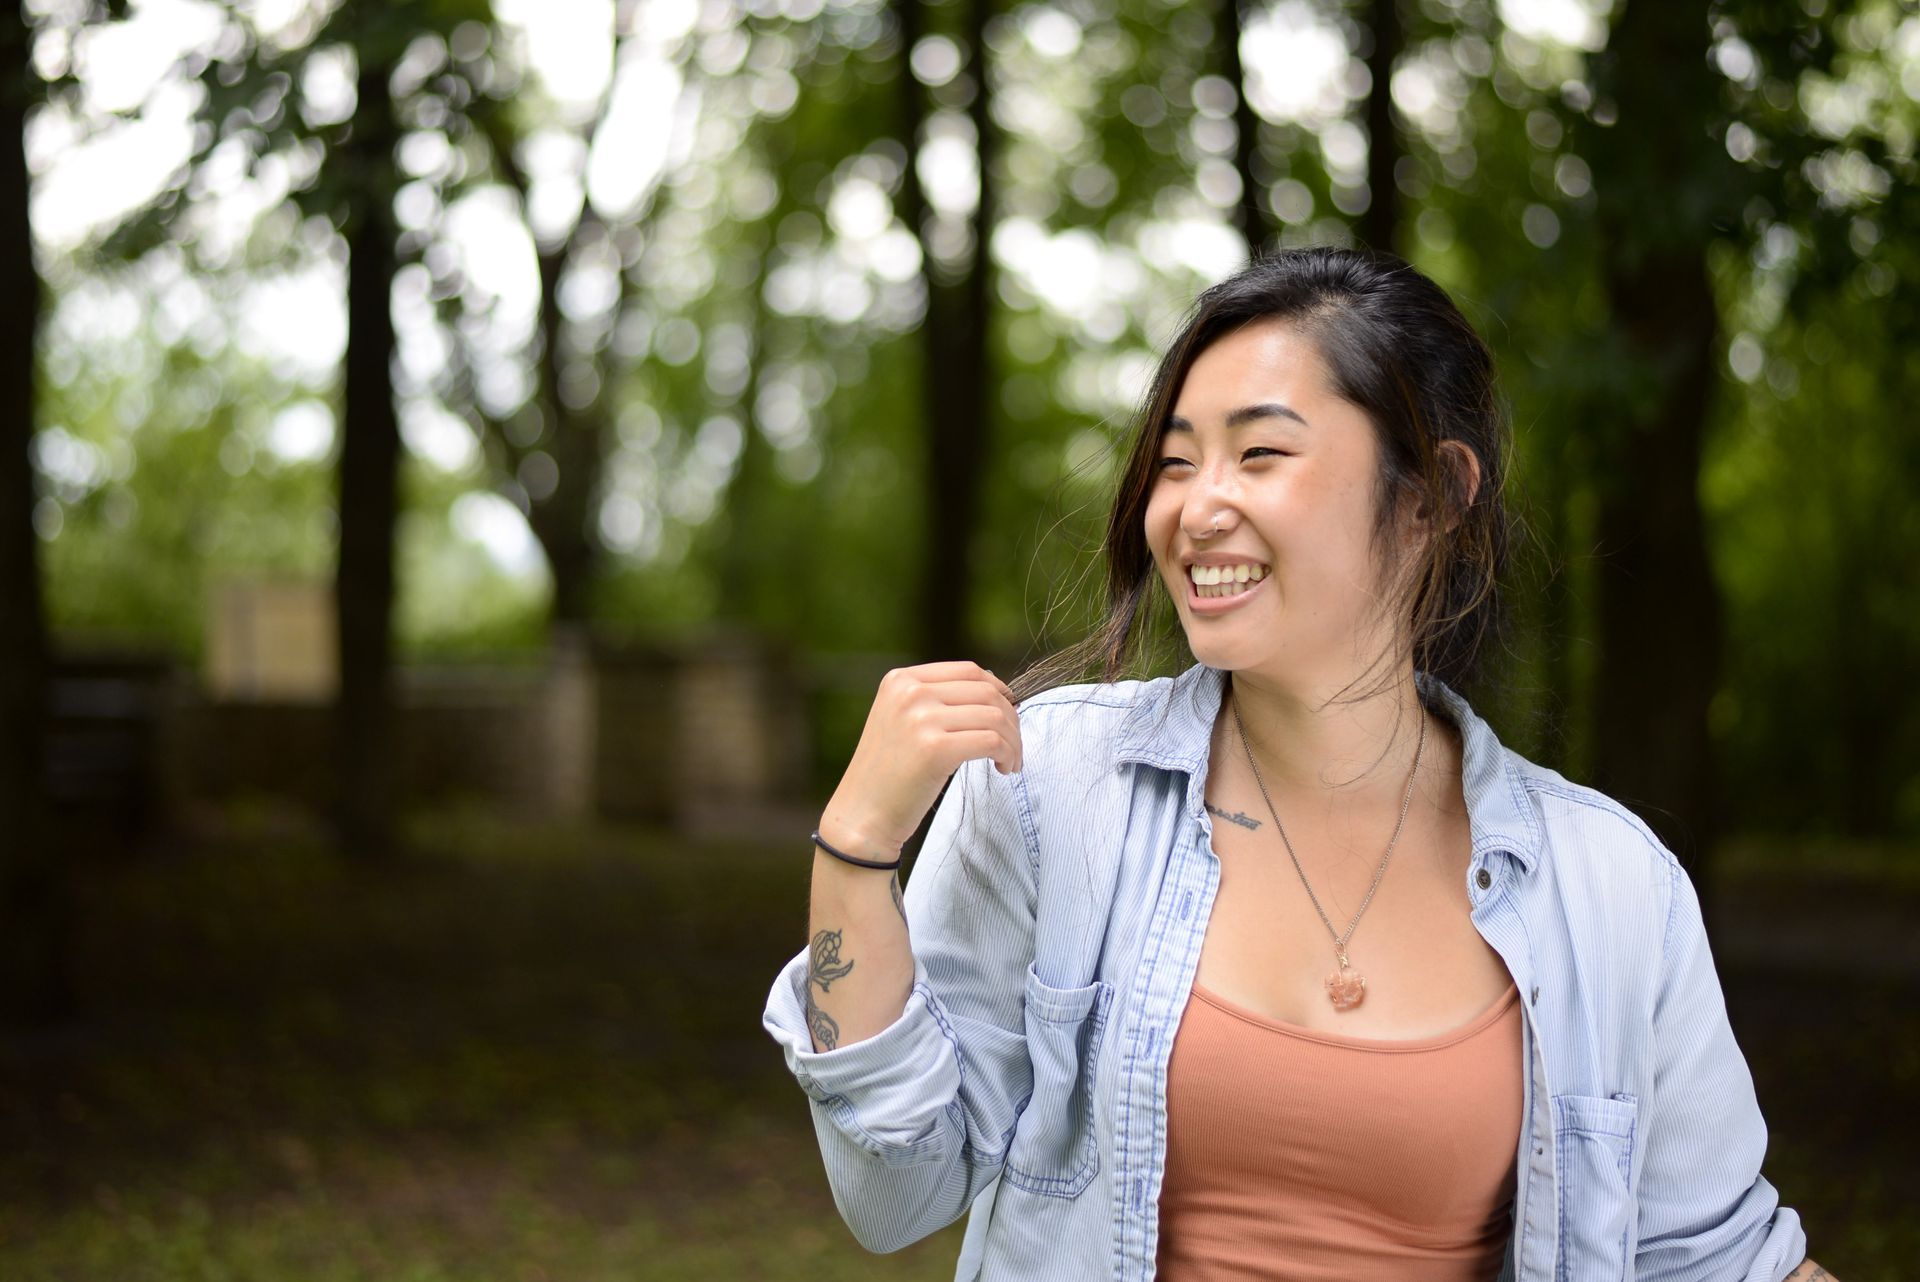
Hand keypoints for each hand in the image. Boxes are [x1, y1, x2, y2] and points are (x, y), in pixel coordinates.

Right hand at [817, 661, 1022, 858]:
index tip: (1008, 714)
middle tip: (1014, 746)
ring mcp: (921, 718)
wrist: (860, 816)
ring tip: (1011, 762)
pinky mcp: (935, 748)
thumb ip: (936, 699)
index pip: (969, 671)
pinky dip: (1008, 755)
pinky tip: (1004, 769)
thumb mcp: (900, 720)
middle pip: (986, 692)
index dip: (999, 691)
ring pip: (995, 717)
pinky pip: (992, 741)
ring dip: (1013, 741)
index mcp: (900, 680)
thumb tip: (994, 690)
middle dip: (1011, 720)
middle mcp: (910, 692)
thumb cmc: (888, 775)